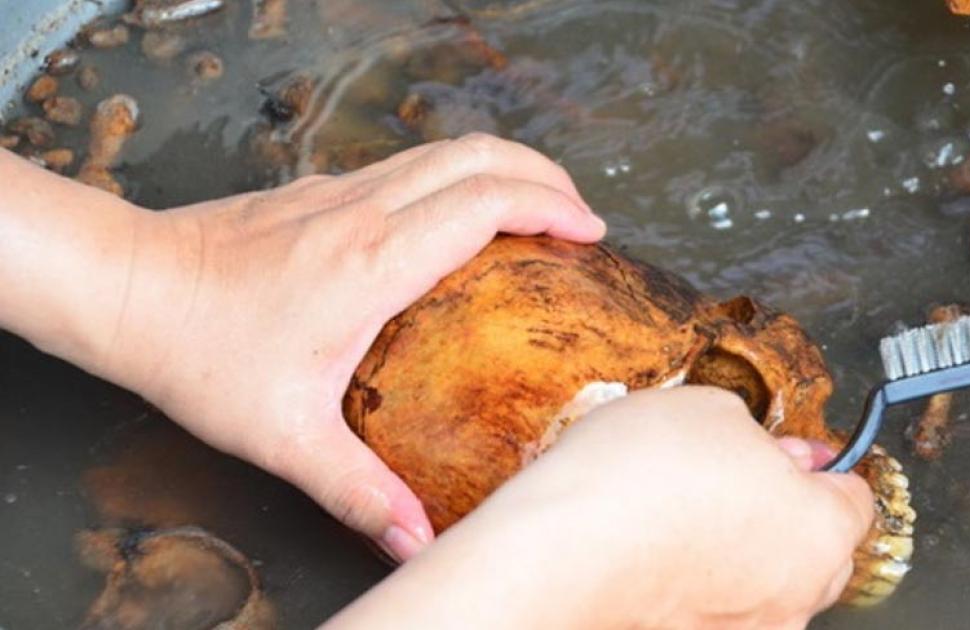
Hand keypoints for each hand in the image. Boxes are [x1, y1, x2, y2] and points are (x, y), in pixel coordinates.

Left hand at [0, 135, 604, 559]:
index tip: (591, 233)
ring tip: (538, 209)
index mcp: (372, 260)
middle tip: (580, 218)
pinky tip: (459, 221)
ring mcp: (341, 191)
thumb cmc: (199, 353)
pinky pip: (412, 165)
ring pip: (447, 149)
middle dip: (545, 174)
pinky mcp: (321, 191)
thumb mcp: (285, 437)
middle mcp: (365, 210)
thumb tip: (416, 540)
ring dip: (504, 167)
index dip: (551, 206)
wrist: (127, 287)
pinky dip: (459, 178)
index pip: (485, 202)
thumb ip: (359, 490)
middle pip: (481, 155)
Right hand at [328, 387, 873, 628]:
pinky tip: (655, 554)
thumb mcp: (709, 408)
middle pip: (815, 547)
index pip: (856, 495)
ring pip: (764, 584)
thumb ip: (757, 432)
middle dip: (783, 510)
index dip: (821, 463)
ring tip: (678, 515)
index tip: (793, 453)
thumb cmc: (634, 484)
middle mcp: (797, 597)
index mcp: (821, 530)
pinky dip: (698, 586)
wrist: (558, 556)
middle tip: (730, 474)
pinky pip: (716, 609)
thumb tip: (764, 451)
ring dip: (740, 551)